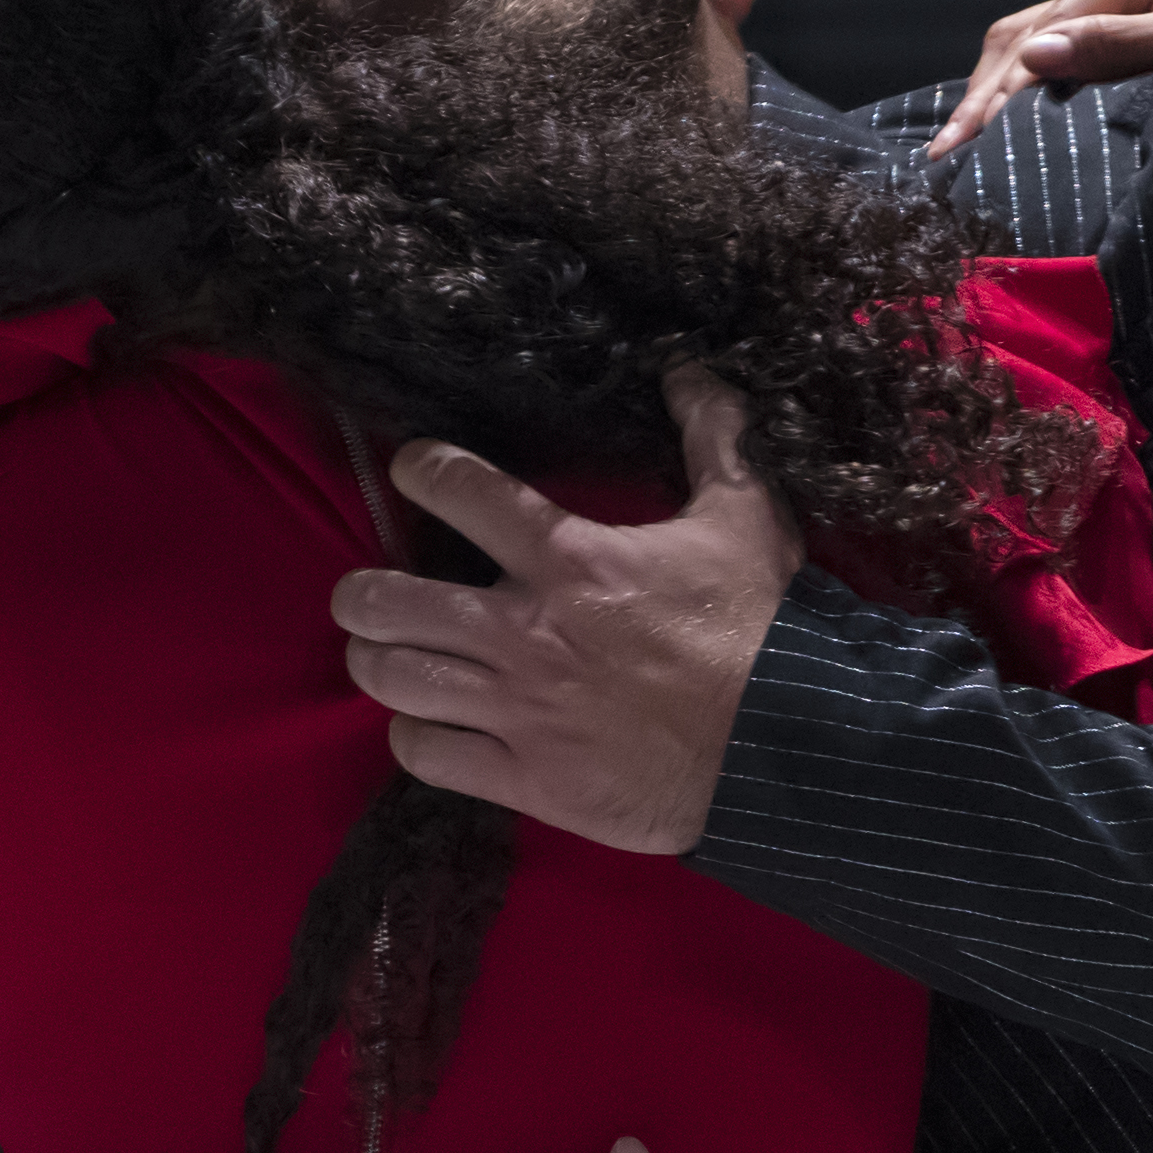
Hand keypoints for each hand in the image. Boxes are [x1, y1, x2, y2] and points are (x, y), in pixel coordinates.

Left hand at [330, 369, 797, 854]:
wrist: (792, 746)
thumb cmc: (766, 629)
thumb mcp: (748, 518)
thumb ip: (715, 439)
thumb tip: (690, 373)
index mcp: (570, 560)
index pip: (462, 492)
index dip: (422, 471)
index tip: (411, 469)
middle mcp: (525, 632)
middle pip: (388, 602)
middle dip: (361, 595)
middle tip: (364, 595)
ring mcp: (519, 709)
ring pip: (390, 678)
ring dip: (374, 663)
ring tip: (379, 655)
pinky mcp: (528, 779)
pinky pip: (426, 756)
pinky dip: (414, 739)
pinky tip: (426, 727)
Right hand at [927, 0, 1152, 239]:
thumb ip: (1120, 44)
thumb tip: (1039, 53)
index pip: (1068, 13)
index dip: (1022, 72)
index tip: (986, 125)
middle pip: (1030, 31)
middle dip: (989, 95)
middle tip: (949, 152)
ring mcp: (1099, 9)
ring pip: (1017, 52)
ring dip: (984, 104)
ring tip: (947, 157)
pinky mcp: (1091, 49)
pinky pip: (1028, 73)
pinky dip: (1001, 109)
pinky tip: (972, 143)